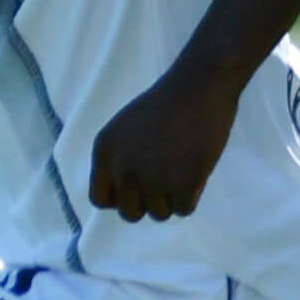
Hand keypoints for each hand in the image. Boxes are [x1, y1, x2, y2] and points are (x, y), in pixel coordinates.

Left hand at [88, 66, 236, 221]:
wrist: (199, 86)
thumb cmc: (166, 105)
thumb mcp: (124, 129)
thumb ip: (118, 159)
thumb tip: (122, 196)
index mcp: (104, 151)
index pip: (100, 199)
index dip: (121, 198)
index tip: (137, 189)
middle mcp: (123, 167)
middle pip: (129, 213)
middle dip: (148, 202)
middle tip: (165, 181)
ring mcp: (152, 177)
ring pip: (159, 213)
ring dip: (173, 198)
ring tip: (182, 169)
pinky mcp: (182, 182)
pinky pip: (184, 209)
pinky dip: (192, 196)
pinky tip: (195, 171)